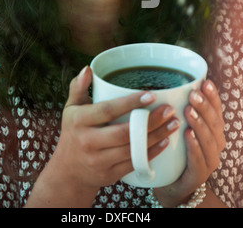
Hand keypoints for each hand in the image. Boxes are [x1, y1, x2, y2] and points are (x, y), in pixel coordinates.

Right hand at [53, 66, 180, 196]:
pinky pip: (134, 163)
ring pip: (132, 149)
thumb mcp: (71, 108)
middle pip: (124, 132)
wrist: (68, 171)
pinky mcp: (110, 174)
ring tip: (173, 124)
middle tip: (169, 110)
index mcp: (79, 121)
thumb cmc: (73, 132)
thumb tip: (87, 68)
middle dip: (150, 122)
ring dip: (156, 137)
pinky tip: (165, 141)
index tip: (151, 94)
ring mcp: (99, 160)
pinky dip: (152, 153)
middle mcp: (88, 141)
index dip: (130, 103)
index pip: (108, 110)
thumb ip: (78, 87)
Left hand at [153, 80, 225, 207]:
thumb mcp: (177, 125)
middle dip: (204, 106)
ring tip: (189, 110)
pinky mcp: (199, 175)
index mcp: (213, 129)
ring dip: (199, 124)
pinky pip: (199, 160)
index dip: (213, 96)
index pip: (217, 110)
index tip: (205, 82)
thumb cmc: (175, 148)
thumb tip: (167, 83)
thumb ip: (178, 107)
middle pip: (214, 122)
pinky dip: (194, 146)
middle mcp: (215, 143)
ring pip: (209, 140)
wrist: (171, 182)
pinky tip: (188, 135)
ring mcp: (209, 160)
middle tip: (193, 94)